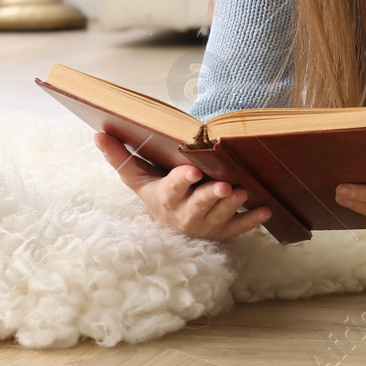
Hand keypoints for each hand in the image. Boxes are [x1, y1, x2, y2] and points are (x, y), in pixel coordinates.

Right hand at [94, 131, 271, 241]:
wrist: (170, 220)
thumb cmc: (155, 190)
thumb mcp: (137, 176)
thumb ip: (119, 156)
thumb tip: (98, 134)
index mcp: (164, 199)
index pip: (171, 190)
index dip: (181, 182)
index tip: (191, 170)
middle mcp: (184, 216)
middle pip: (197, 208)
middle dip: (210, 197)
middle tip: (223, 185)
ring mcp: (205, 226)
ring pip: (220, 217)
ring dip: (232, 206)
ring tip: (243, 191)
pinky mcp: (223, 231)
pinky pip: (239, 228)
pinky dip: (253, 220)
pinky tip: (267, 210)